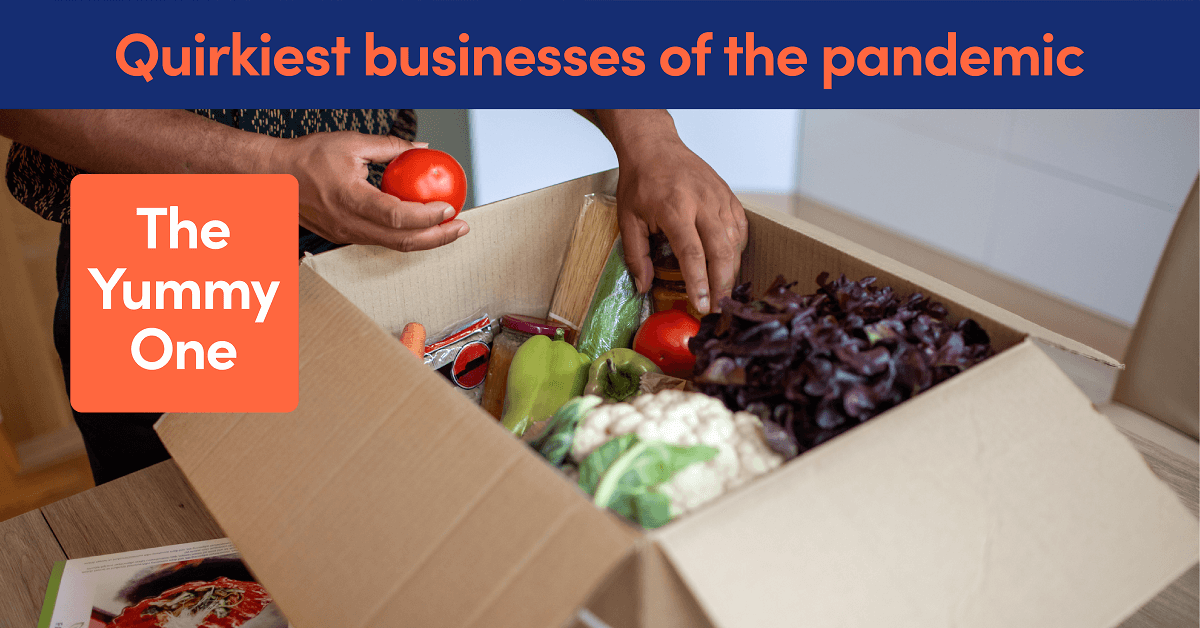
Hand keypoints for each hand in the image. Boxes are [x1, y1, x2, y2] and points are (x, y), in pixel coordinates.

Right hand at [268, 131, 468, 250]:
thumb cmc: (306, 157)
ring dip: (426, 239)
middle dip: (438, 237)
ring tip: (450, 229)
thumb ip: (390, 147)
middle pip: (402, 241)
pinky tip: (422, 225)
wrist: (272, 177)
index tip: (449, 207)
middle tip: (462, 227)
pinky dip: (407, 236)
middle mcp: (350, 224)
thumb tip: (421, 147)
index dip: (428, 217)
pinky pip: (382, 241)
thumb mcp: (351, 143)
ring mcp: (347, 234)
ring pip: (394, 246)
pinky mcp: (346, 237)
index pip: (398, 217)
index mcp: (351, 199)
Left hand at [615, 133, 747, 314]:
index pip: (692, 253)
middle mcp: (702, 203)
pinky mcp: (728, 196)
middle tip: (718, 307)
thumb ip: (636, 255)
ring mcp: (719, 198)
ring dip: (731, 270)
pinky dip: (737, 250)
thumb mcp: (628, 219)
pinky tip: (729, 264)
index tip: (701, 306)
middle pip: (721, 250)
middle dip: (722, 283)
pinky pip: (739, 228)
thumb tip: (643, 287)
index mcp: (675, 208)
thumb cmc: (640, 182)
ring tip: (723, 292)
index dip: (699, 283)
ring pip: (734, 241)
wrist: (655, 147)